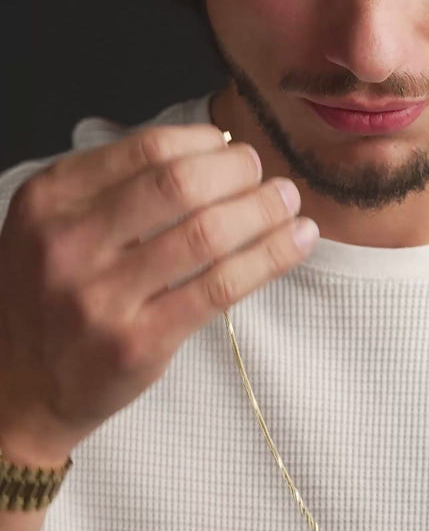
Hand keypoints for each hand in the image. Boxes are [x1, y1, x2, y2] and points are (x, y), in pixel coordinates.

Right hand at [0, 125, 317, 464]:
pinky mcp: (138, 341)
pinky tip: (298, 241)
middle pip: (181, 184)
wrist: (19, 386)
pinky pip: (220, 288)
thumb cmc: (52, 299)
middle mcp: (69, 242)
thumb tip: (214, 154)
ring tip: (292, 205)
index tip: (236, 151)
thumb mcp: (59, 228)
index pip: (149, 149)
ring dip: (265, 211)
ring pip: (207, 234)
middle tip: (271, 181)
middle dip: (242, 174)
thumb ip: (120, 190)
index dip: (209, 144)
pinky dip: (269, 258)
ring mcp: (102, 296)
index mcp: (51, 199)